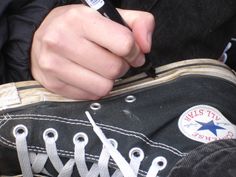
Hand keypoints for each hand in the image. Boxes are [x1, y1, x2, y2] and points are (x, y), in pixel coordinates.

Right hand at [31, 5, 154, 99]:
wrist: (41, 38)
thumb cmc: (77, 27)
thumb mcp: (107, 15)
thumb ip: (137, 23)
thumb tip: (146, 46)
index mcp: (79, 19)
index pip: (124, 43)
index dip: (134, 51)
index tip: (131, 52)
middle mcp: (62, 41)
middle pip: (114, 69)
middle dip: (121, 67)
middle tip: (114, 60)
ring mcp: (54, 65)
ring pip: (103, 87)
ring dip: (108, 80)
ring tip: (100, 69)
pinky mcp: (53, 84)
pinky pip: (90, 96)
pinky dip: (95, 89)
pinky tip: (88, 76)